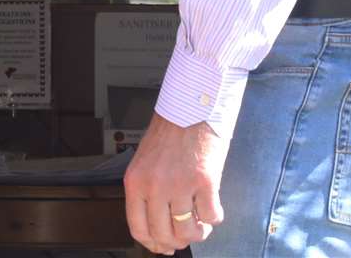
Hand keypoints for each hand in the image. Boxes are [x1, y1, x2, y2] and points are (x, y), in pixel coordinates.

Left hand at [123, 114, 227, 254]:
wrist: (190, 107)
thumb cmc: (169, 132)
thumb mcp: (145, 162)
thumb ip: (147, 192)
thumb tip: (158, 226)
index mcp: (135, 181)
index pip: (138, 228)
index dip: (153, 244)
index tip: (163, 247)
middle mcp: (154, 186)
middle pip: (164, 235)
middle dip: (177, 242)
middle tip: (186, 234)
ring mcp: (179, 185)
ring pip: (189, 231)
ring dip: (199, 233)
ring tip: (201, 222)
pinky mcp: (205, 181)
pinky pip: (212, 217)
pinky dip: (215, 217)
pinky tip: (212, 205)